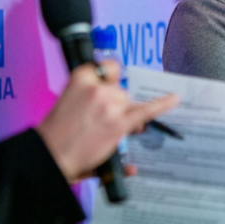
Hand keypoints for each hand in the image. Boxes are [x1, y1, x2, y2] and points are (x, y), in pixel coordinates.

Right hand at [36, 61, 178, 181]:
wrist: (50, 155)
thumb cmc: (55, 132)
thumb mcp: (67, 100)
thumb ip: (90, 93)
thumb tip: (116, 95)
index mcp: (80, 77)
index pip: (109, 68)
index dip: (111, 80)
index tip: (110, 86)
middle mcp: (97, 87)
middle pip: (121, 90)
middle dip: (116, 104)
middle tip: (102, 119)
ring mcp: (110, 105)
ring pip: (129, 102)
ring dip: (124, 114)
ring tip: (106, 129)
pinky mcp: (119, 123)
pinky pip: (147, 111)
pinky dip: (163, 104)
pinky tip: (175, 99)